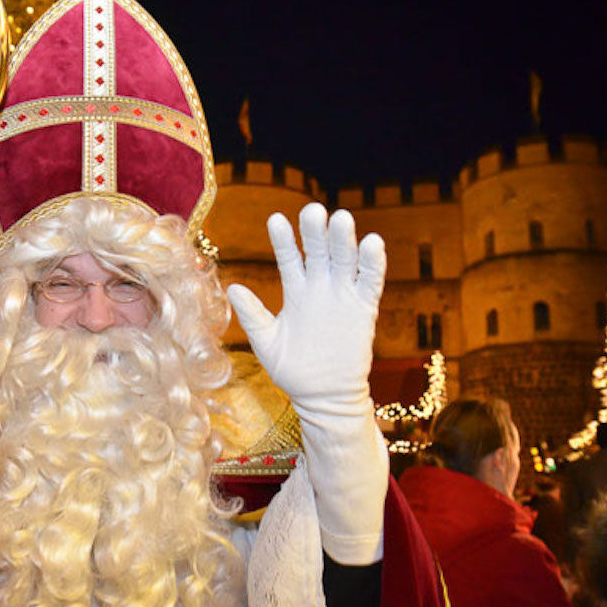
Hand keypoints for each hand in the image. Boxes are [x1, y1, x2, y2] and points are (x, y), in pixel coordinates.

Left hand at [226, 203, 384, 404]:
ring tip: (341, 219)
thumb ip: (252, 314)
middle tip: (312, 210)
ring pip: (345, 260)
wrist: (323, 397)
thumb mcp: (266, 341)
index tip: (275, 219)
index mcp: (296, 290)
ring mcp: (343, 296)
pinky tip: (372, 243)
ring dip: (344, 240)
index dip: (283, 239)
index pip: (289, 256)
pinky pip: (371, 283)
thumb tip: (232, 287)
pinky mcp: (364, 310)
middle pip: (318, 251)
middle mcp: (320, 287)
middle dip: (315, 231)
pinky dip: (373, 264)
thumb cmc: (292, 370)